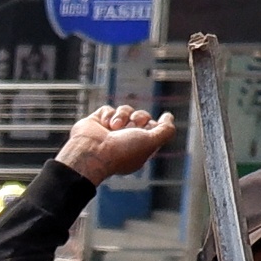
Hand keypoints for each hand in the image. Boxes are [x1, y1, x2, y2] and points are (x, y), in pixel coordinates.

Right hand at [55, 103, 175, 182]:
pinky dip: (108, 115)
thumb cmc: (121, 151)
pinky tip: (104, 125)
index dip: (152, 124)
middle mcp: (124, 139)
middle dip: (138, 117)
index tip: (147, 128)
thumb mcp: (151, 142)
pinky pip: (108, 109)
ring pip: (125, 110)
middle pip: (141, 116)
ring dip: (122, 116)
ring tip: (114, 127)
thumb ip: (165, 130)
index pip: (152, 127)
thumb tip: (169, 117)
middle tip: (132, 125)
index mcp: (138, 147)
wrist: (92, 152)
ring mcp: (110, 130)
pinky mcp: (97, 122)